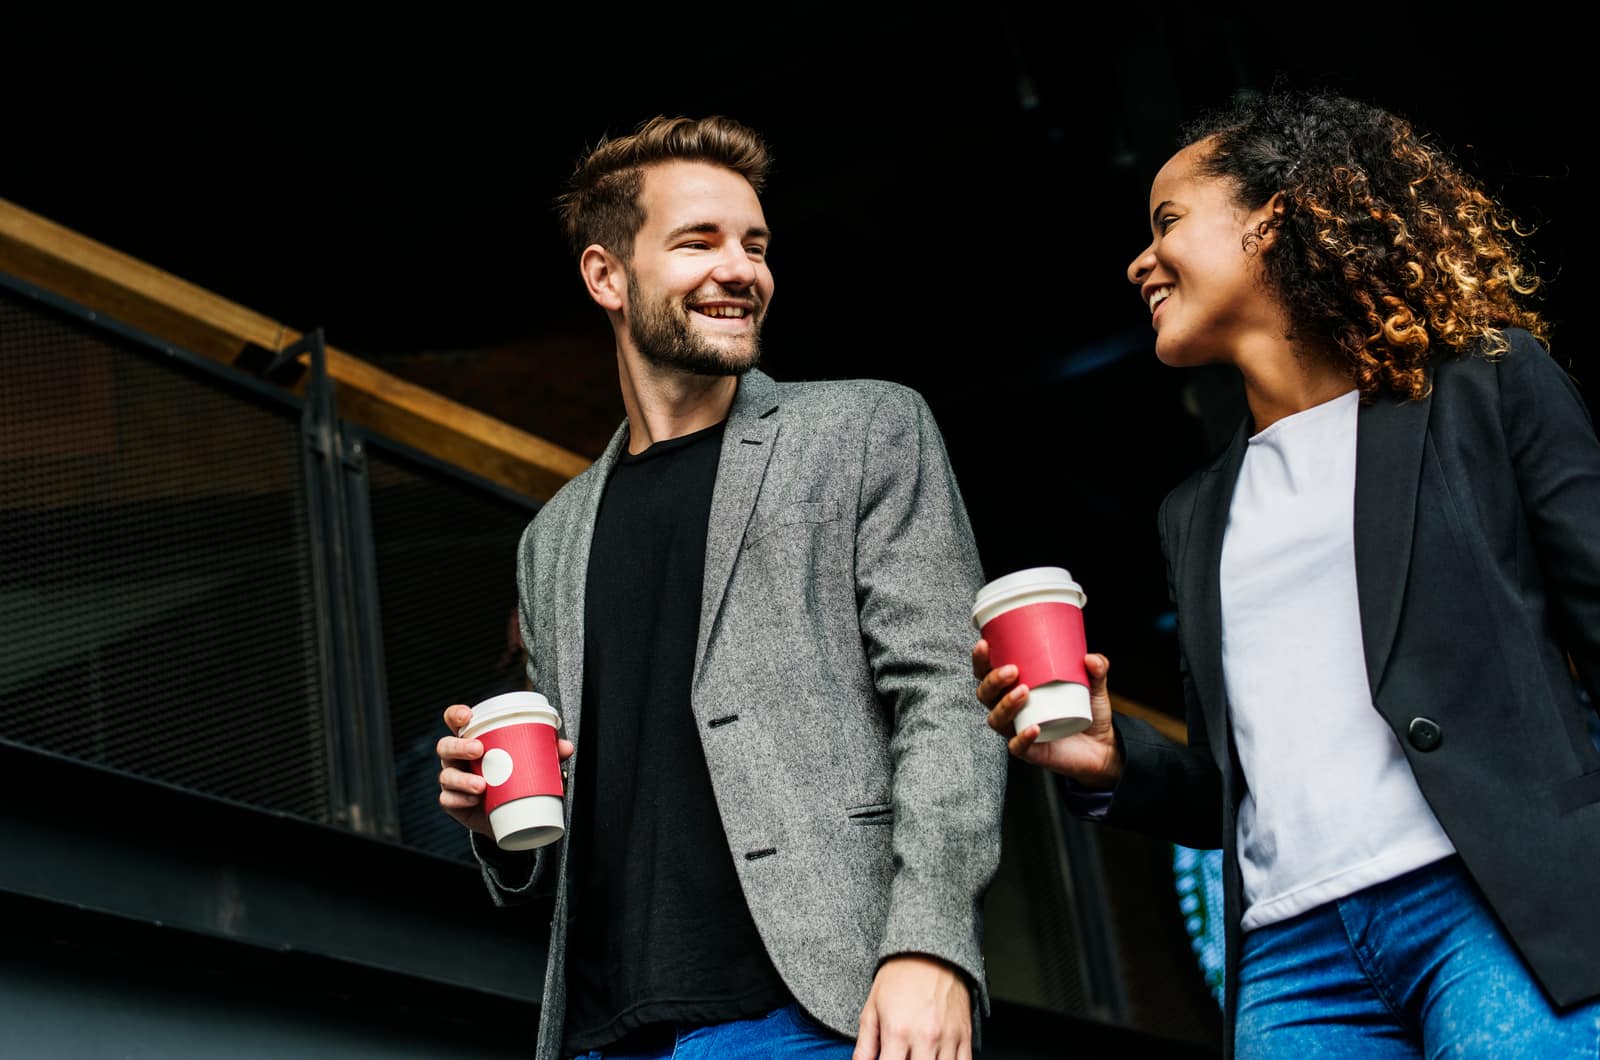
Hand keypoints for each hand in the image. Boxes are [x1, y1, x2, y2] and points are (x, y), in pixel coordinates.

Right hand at [436, 702, 574, 835]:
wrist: (508, 816)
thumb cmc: (513, 778)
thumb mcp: (529, 763)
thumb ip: (546, 752)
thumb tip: (566, 746)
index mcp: (471, 740)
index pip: (454, 722)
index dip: (455, 715)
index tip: (467, 715)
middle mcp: (457, 758)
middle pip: (445, 746)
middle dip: (460, 746)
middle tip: (479, 750)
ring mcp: (452, 781)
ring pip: (446, 775)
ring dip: (462, 778)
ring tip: (481, 785)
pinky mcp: (453, 803)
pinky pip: (448, 799)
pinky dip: (460, 799)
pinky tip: (474, 800)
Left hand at [854, 954, 970, 1059]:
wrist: (930, 951)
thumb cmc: (900, 976)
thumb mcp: (872, 1008)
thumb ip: (865, 1045)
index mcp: (898, 1032)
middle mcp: (925, 1037)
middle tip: (903, 1057)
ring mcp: (947, 1038)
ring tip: (919, 1057)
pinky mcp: (965, 1035)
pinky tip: (938, 1059)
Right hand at [973, 640, 1121, 788]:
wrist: (1102, 746)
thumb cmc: (1087, 711)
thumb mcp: (1094, 686)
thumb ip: (1097, 669)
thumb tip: (1091, 658)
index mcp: (1016, 688)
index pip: (987, 673)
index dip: (980, 660)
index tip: (984, 644)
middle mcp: (1012, 709)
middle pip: (985, 695)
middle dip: (992, 681)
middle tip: (1012, 670)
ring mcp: (1018, 730)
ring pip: (996, 719)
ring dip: (1005, 704)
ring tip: (1024, 692)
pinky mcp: (1030, 751)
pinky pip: (1017, 746)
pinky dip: (1022, 737)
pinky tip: (1034, 728)